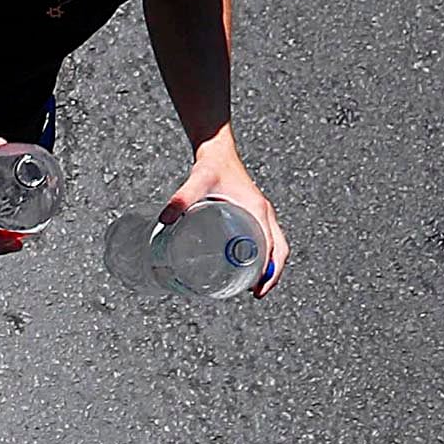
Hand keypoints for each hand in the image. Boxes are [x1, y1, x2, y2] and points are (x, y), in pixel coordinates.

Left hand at [163, 145, 287, 294]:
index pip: (273, 247)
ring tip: (251, 286)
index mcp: (258, 210)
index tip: (258, 290)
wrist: (217, 150)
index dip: (269, 271)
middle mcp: (264, 213)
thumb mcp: (198, 181)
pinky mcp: (253, 212)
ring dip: (269, 266)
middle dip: (272, 273)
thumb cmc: (211, 166)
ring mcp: (260, 213)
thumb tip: (165, 219)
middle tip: (256, 294)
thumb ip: (182, 198)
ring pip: (275, 244)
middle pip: (278, 249)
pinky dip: (264, 254)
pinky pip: (266, 237)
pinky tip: (246, 266)